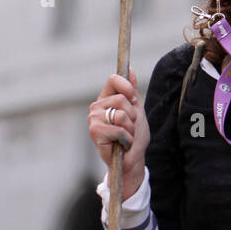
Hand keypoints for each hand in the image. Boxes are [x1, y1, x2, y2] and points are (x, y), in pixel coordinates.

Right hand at [88, 69, 149, 196]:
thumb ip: (131, 91)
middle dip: (132, 115)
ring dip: (130, 129)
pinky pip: (118, 129)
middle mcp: (97, 106)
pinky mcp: (95, 132)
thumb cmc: (134, 136)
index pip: (113, 79)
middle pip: (121, 98)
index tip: (134, 100)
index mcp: (106, 98)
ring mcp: (94, 119)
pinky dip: (126, 138)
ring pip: (120, 114)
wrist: (133, 159)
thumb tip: (130, 70)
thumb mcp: (137, 110)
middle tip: (130, 127)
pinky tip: (122, 144)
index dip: (127, 87)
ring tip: (126, 136)